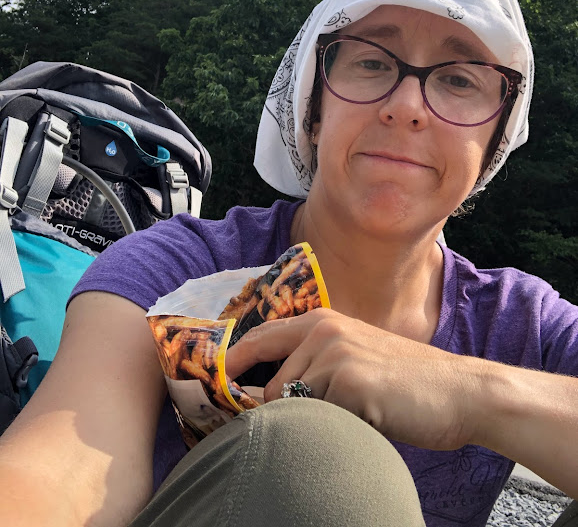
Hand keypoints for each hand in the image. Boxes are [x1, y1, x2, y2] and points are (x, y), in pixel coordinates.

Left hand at [226, 308, 486, 450]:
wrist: (458, 391)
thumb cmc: (404, 382)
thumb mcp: (355, 358)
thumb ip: (316, 365)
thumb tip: (269, 393)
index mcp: (323, 321)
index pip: (260, 338)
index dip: (233, 362)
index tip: (214, 385)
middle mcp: (323, 330)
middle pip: (269, 381)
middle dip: (266, 409)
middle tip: (279, 429)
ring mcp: (335, 353)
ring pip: (289, 405)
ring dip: (308, 422)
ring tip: (348, 419)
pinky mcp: (348, 381)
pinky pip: (314, 418)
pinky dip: (327, 430)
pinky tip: (360, 422)